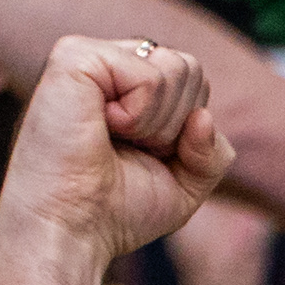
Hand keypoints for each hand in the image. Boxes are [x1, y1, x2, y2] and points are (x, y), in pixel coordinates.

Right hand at [0, 36, 230, 271]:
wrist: (71, 230)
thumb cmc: (115, 212)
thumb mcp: (184, 186)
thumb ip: (212, 153)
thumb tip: (203, 116)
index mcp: (129, 83)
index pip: (194, 80)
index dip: (186, 129)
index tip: (144, 156)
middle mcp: (109, 62)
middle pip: (190, 68)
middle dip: (174, 125)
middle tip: (128, 149)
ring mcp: (90, 55)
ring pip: (176, 68)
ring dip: (157, 124)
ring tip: (113, 139)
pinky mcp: (75, 56)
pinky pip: (150, 76)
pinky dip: (139, 116)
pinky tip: (102, 128)